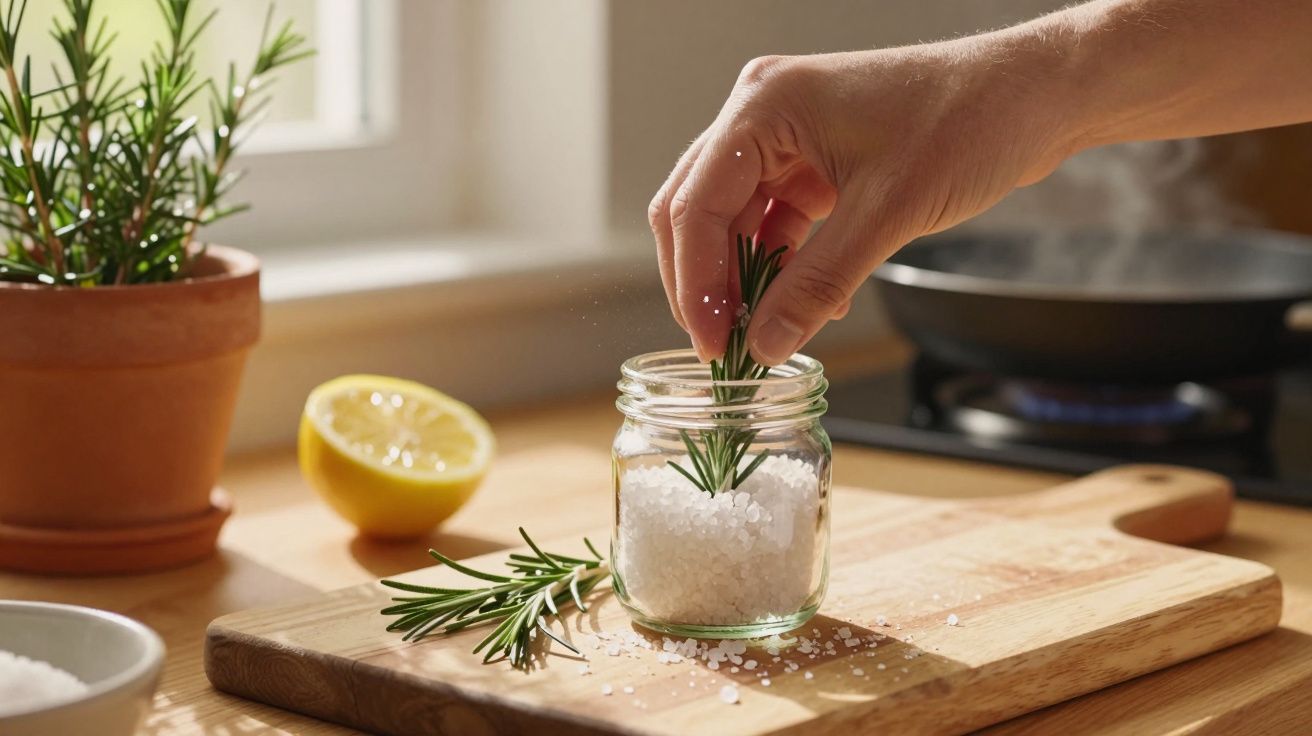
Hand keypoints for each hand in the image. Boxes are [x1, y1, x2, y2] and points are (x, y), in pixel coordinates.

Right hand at [648, 41, 1077, 363]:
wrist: (1033, 97)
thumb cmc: (970, 120)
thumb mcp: (887, 213)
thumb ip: (815, 283)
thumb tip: (764, 342)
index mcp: (765, 107)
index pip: (696, 205)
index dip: (695, 283)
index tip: (712, 343)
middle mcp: (763, 114)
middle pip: (698, 211)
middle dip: (708, 283)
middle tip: (724, 347)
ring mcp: (787, 137)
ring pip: (733, 220)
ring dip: (745, 279)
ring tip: (763, 334)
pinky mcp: (813, 159)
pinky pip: (775, 221)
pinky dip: (783, 265)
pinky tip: (808, 303)